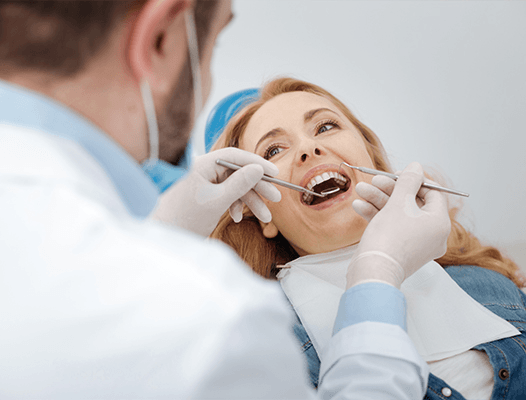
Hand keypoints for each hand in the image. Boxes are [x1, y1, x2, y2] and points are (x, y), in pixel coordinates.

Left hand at [151, 148, 280, 236]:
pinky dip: (235, 206)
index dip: (257, 163)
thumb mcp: (217, 201)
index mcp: (202, 165)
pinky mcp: (205, 196)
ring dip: (250, 201)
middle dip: (257, 187)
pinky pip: (226, 196)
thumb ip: (239, 184)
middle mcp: (203, 170)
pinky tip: (236, 218)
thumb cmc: (185, 219)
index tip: (275, 173)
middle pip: (238, 172)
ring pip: (234, 187)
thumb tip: (258, 169)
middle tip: (276, 198)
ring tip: (266, 218)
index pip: (235, 156)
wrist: (166, 239)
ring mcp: (204, 183)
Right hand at [347, 162, 450, 288]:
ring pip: (399, 215)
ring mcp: (416, 244)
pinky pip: (393, 227)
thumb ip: (408, 181)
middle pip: (412, 203)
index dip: (414, 180)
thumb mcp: (398, 202)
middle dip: (389, 190)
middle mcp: (432, 235)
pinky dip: (378, 216)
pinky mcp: (400, 250)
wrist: (373, 271)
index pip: (433, 193)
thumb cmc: (389, 238)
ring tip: (361, 190)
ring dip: (379, 200)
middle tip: (374, 180)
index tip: (397, 174)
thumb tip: (416, 167)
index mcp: (439, 223)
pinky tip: (360, 206)